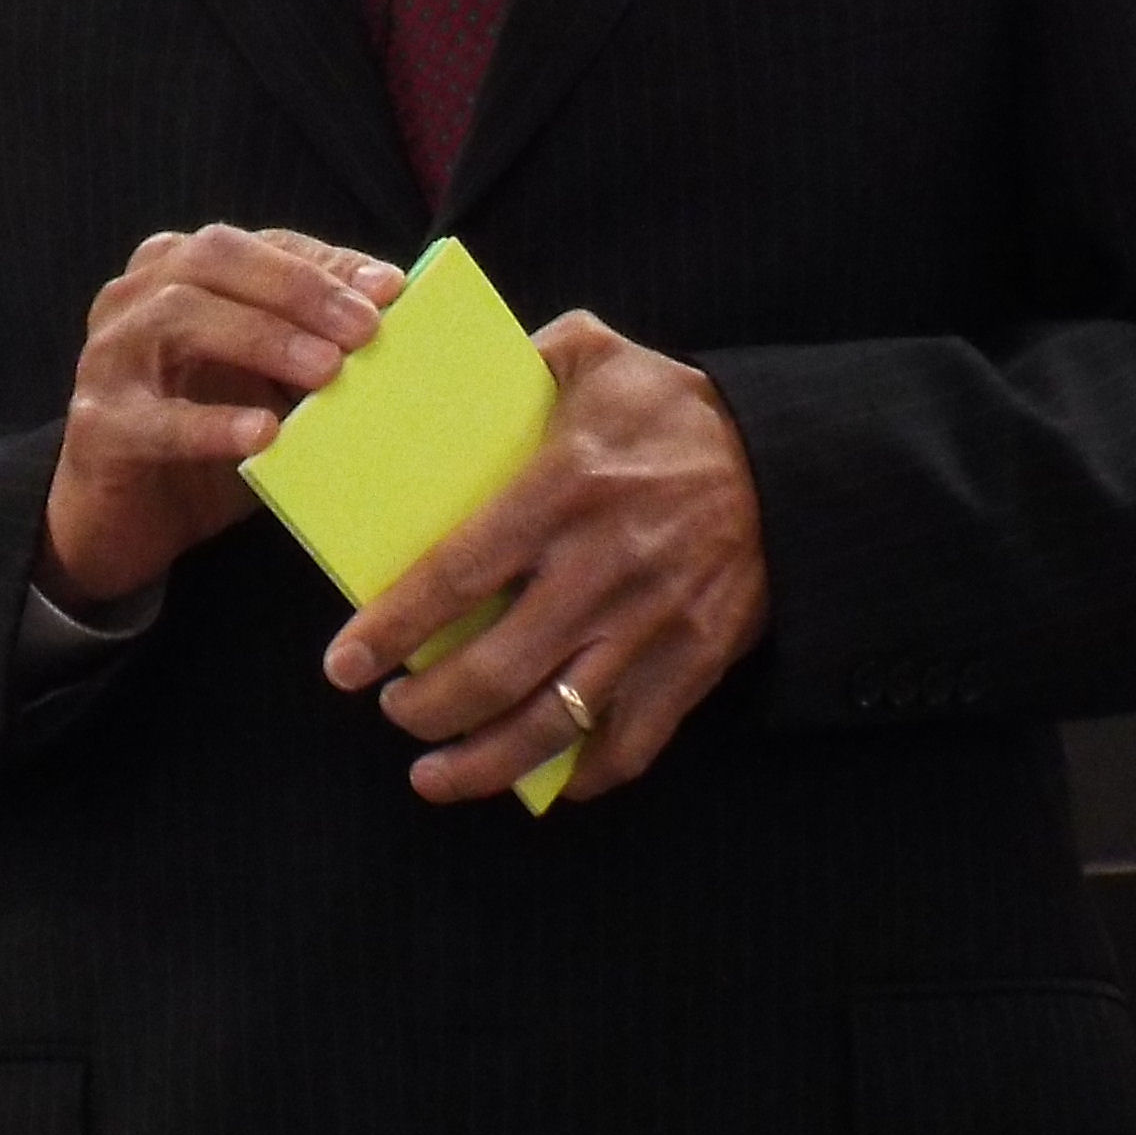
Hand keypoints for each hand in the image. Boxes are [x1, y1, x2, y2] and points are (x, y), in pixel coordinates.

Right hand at [41, 224, 400, 609]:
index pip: (261, 244)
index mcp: (178, 268)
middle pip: (213, 258)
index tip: (391, 290)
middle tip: (364, 328)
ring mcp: (107, 356)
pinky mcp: (96, 425)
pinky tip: (261, 436)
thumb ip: (313, 344)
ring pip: (179, 317)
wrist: (121, 519)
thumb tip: (395, 318)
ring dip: (262, 337)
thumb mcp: (265, 381)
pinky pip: (153, 418)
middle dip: (296, 287)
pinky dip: (211, 424)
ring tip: (326, 372)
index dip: (325, 262)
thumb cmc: (205, 432)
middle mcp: (135, 296)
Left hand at [322, 311, 768, 805]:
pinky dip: (583, 775)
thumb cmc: (677, 409)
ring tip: (432, 774)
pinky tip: (542, 779)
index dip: (394, 627)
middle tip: (391, 711)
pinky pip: (632, 742)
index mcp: (565, 489)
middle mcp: (603, 566)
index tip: (345, 665)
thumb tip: (447, 372)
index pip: (458, 573)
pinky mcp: (694, 661)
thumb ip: (523, 359)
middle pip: (495, 668)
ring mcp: (651, 624)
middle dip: (427, 708)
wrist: (789, 461)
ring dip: (484, 762)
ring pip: (554, 722)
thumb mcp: (598, 354)